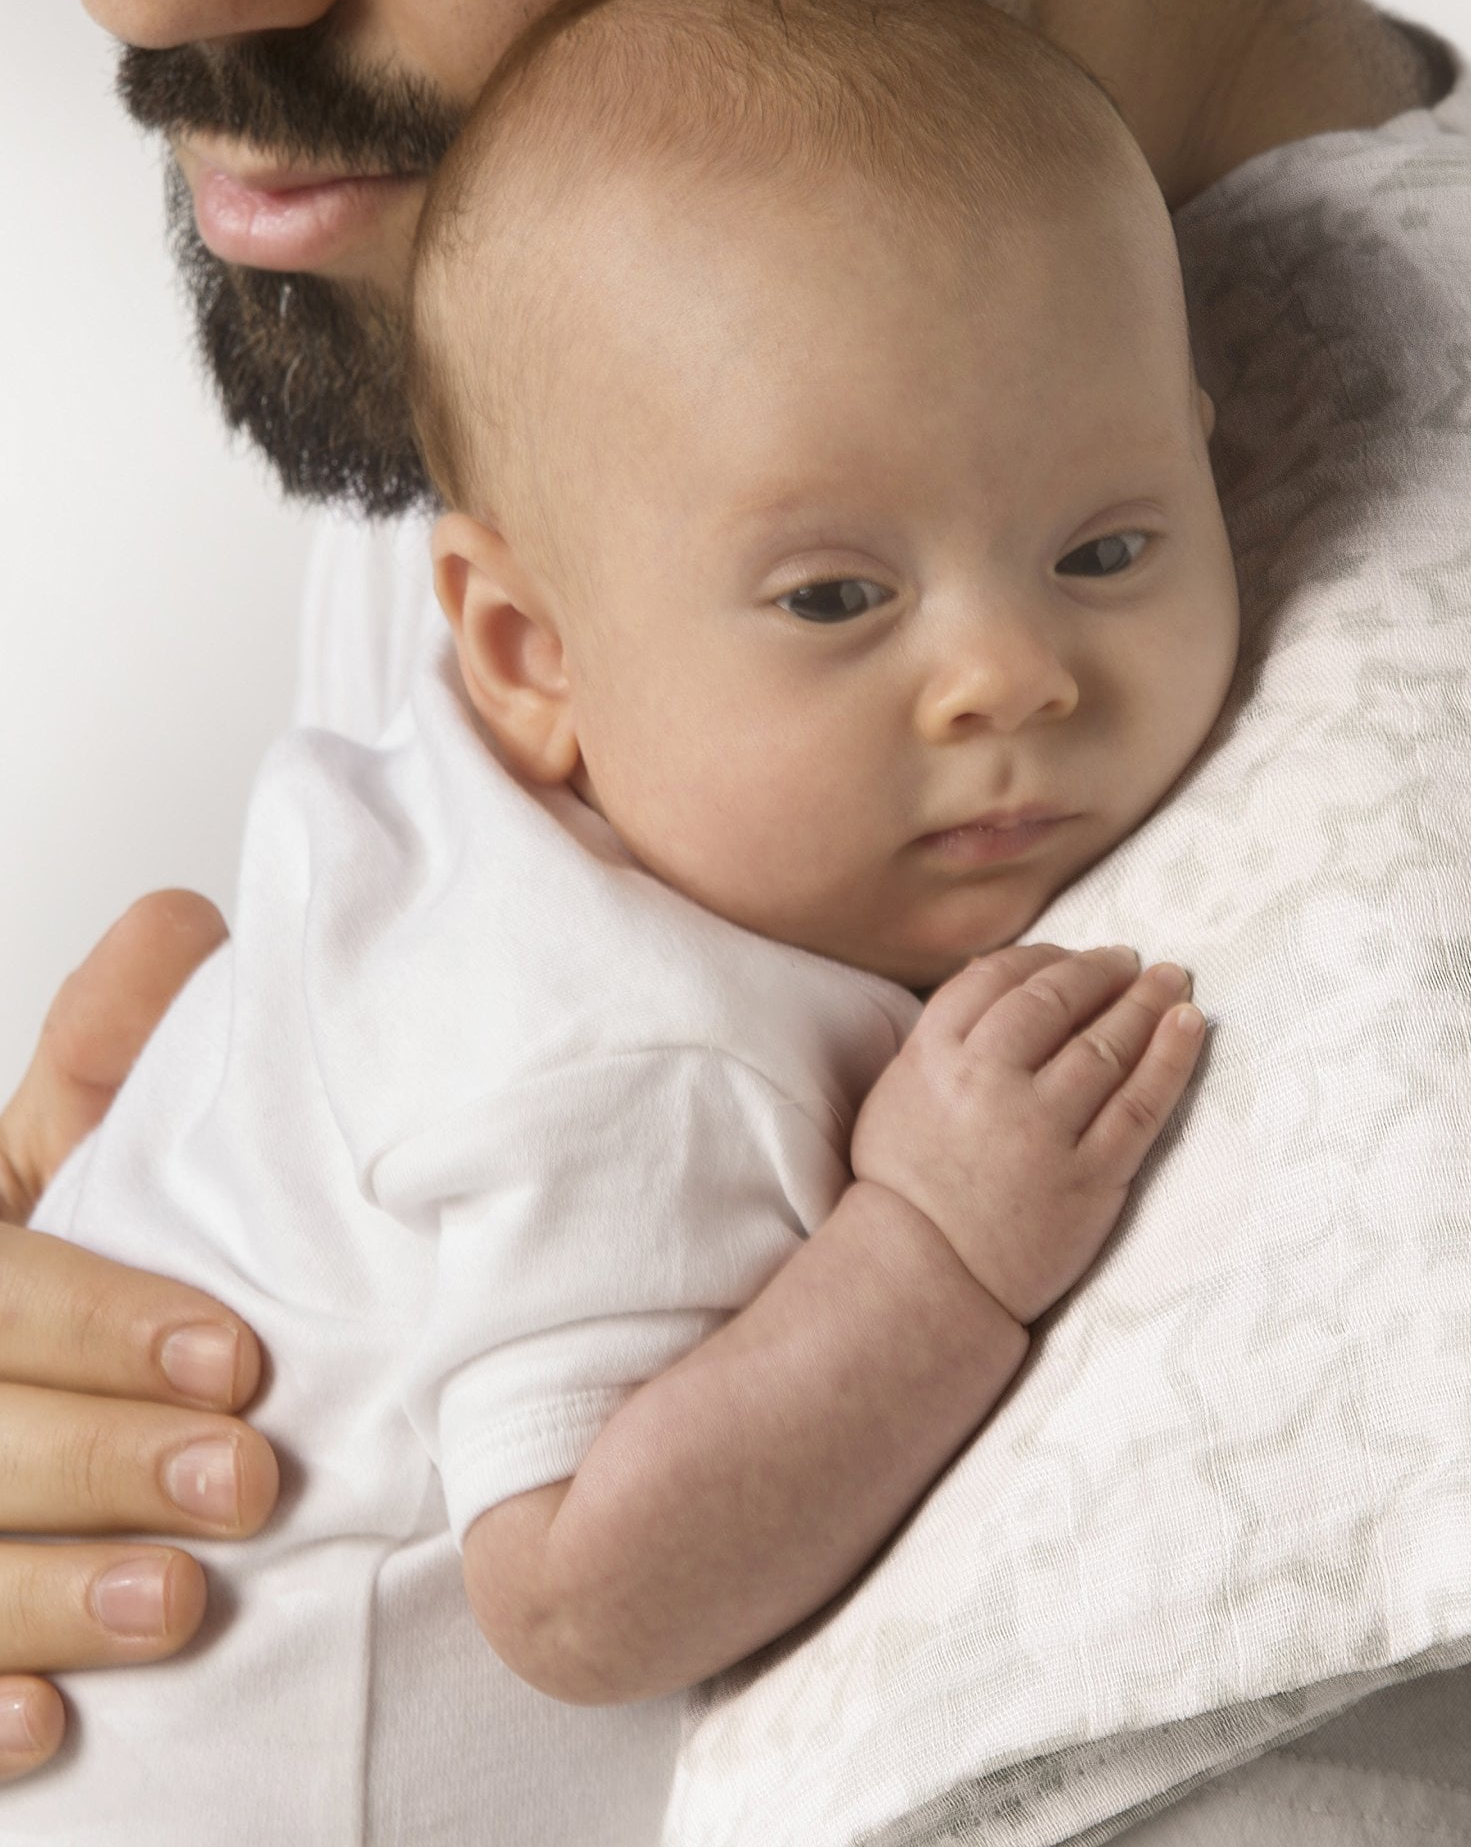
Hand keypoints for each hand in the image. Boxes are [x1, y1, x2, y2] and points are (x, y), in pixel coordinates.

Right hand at [0, 895, 277, 1779]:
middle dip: (101, 1459)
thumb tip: (175, 927)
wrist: (37, 1403)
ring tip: (180, 1603)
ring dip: (48, 1595)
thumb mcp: (56, 1169)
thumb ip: (106, 1059)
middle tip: (247, 1479)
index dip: (98, 1322)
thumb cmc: (44, 1291)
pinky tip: (49, 1728)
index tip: (235, 1351)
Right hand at [851, 942, 1204, 1324]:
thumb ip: (944, 1031)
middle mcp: (989, 1083)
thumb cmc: (911, 1185)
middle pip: (1057, 1001)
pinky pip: (1141, 1104)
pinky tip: (1190, 1022)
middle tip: (1128, 960)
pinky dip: (1171, 1056)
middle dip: (1099, 972)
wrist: (924, 1281)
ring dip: (1145, 1001)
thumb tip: (997, 969)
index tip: (1075, 954)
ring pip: (1106, 1045)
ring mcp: (1042, 1130)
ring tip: (1169, 979)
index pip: (1000, 978)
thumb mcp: (901, 1091)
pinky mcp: (1090, 1177)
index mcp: (935, 1057)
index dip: (1046, 956)